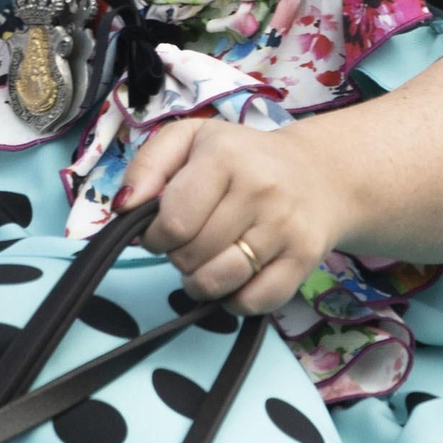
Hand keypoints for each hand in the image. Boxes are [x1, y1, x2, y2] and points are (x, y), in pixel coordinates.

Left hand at [115, 117, 348, 314]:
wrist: (320, 173)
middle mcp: (260, 189)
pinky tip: (235, 277)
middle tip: (192, 241)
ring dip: (200, 283)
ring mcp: (285, 226)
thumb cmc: (243, 158)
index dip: (156, 237)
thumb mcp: (190, 140)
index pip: (173, 222)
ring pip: (218, 283)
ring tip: (207, 263)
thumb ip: (148, 165)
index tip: (163, 231)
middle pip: (191, 256)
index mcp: (225, 155)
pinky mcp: (304, 258)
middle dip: (179, 256)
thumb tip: (123, 206)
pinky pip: (253, 302)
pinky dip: (234, 300)